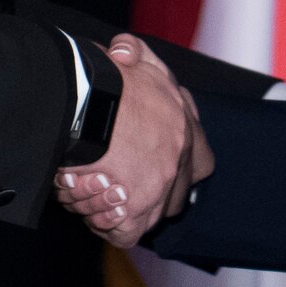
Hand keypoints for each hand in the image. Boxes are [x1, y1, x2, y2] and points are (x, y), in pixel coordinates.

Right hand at [54, 35, 197, 246]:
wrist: (84, 100)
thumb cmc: (103, 76)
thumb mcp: (128, 54)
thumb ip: (135, 53)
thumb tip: (124, 53)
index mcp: (183, 123)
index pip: (201, 160)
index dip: (182, 166)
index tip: (161, 165)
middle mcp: (178, 157)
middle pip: (175, 194)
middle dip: (151, 193)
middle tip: (120, 186)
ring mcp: (159, 185)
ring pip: (149, 214)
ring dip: (123, 209)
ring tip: (95, 193)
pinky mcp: (135, 208)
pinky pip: (126, 233)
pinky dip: (107, 226)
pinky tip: (90, 208)